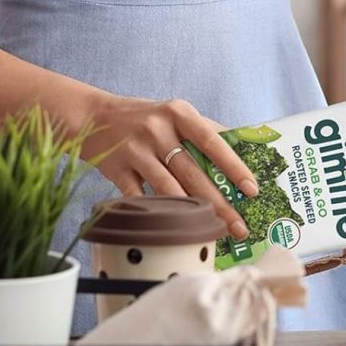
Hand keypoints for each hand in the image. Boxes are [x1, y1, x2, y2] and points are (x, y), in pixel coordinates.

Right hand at [80, 96, 257, 239]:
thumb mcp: (176, 115)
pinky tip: (174, 229)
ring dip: (192, 214)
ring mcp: (135, 150)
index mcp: (179, 114)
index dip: (234, 167)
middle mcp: (157, 130)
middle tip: (239, 227)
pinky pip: (140, 198)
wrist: (93, 117)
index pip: (213, 142)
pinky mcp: (116, 169)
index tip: (251, 190)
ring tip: (213, 231)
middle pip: (193, 173)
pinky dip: (157, 213)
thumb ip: (207, 132)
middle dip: (219, 203)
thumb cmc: (146, 119)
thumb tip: (248, 153)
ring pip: (169, 189)